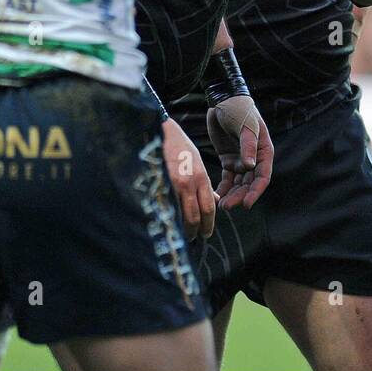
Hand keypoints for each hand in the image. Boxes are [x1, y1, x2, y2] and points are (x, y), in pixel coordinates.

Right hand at [161, 117, 215, 239]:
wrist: (159, 132)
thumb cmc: (178, 146)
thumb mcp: (197, 162)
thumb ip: (205, 183)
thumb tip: (214, 200)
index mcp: (200, 177)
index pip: (208, 208)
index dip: (208, 224)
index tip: (206, 233)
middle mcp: (188, 183)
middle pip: (195, 216)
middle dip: (196, 231)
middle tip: (195, 238)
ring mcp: (171, 185)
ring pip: (180, 215)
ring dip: (182, 229)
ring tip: (182, 235)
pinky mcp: (157, 185)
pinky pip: (165, 208)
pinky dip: (168, 219)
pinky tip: (168, 223)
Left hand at [206, 94, 272, 209]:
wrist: (223, 101)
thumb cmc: (239, 111)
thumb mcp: (245, 126)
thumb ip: (247, 146)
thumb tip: (250, 166)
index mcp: (264, 151)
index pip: (262, 176)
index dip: (255, 191)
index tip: (246, 204)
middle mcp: (254, 158)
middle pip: (249, 183)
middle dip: (240, 196)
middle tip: (226, 207)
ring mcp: (241, 160)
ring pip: (238, 183)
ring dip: (231, 194)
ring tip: (221, 206)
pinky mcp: (229, 159)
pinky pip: (227, 178)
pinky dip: (223, 188)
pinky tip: (216, 196)